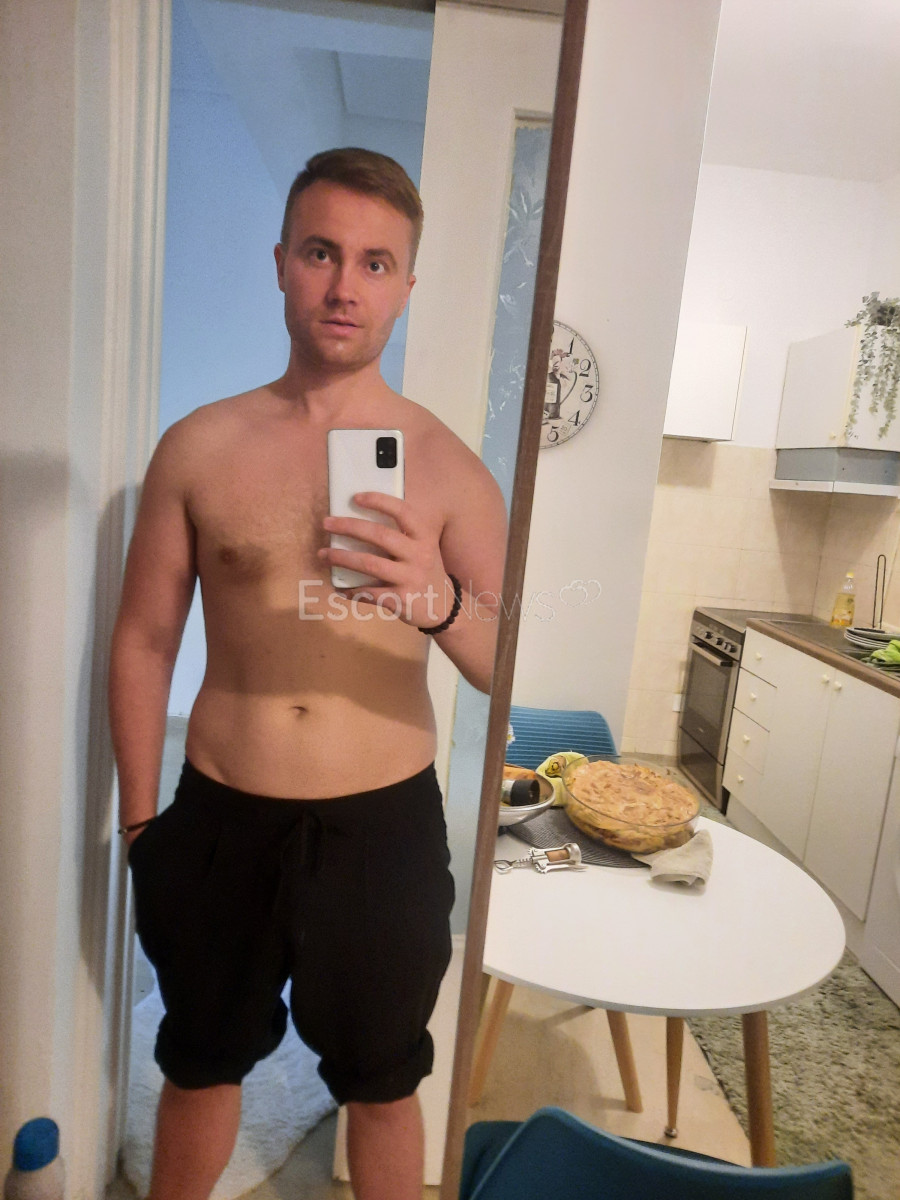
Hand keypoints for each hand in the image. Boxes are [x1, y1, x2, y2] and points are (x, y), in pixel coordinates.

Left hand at [319, 492, 455, 628]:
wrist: (443, 607)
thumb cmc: (425, 571)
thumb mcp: (423, 548)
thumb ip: (401, 534)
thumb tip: (360, 519)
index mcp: (424, 536)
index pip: (402, 511)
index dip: (378, 501)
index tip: (355, 497)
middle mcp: (419, 554)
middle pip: (379, 535)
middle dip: (348, 527)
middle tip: (327, 523)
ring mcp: (410, 578)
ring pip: (369, 563)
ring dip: (342, 557)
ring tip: (323, 554)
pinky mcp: (401, 600)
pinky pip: (369, 593)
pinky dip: (351, 591)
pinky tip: (340, 588)